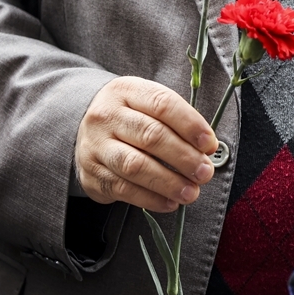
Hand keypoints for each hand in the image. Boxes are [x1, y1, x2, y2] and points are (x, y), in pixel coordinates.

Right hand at [75, 77, 217, 211]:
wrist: (84, 132)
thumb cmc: (129, 119)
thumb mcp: (148, 107)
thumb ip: (177, 122)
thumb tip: (207, 148)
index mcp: (126, 91)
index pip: (162, 104)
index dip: (190, 125)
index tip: (209, 144)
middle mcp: (107, 115)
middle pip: (151, 135)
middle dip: (184, 157)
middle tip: (204, 173)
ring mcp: (95, 145)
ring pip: (135, 165)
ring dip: (168, 182)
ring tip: (191, 192)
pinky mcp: (91, 173)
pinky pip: (123, 189)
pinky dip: (151, 198)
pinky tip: (169, 202)